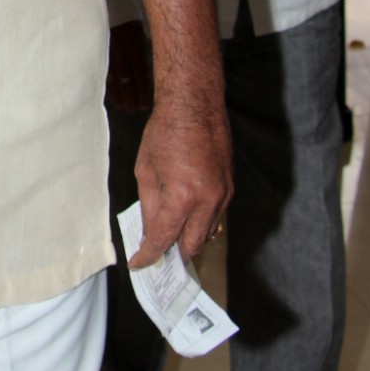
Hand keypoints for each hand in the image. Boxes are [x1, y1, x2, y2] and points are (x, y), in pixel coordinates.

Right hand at [105, 19, 151, 110]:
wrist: (107, 7)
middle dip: (131, 97)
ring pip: (114, 79)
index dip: (142, 91)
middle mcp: (123, 53)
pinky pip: (102, 73)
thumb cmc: (126, 20)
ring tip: (123, 107)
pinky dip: (106, 86)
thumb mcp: (139, 32)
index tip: (144, 104)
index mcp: (135, 48)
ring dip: (119, 96)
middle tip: (133, 110)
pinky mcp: (98, 53)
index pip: (140, 74)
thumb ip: (141, 50)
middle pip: (127, 80)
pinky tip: (110, 96)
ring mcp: (109, 54)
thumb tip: (144, 68)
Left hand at [130, 87, 231, 267]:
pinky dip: (200, 224)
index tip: (139, 264)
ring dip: (188, 240)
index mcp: (183, 196)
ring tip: (169, 242)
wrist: (195, 105)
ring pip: (206, 233)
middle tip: (157, 259)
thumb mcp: (145, 170)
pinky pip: (215, 217)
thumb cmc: (165, 132)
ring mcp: (223, 196)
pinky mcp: (230, 189)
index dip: (149, 255)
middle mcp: (208, 200)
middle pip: (191, 244)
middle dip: (173, 255)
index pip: (164, 238)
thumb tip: (149, 232)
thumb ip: (148, 206)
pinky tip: (185, 221)